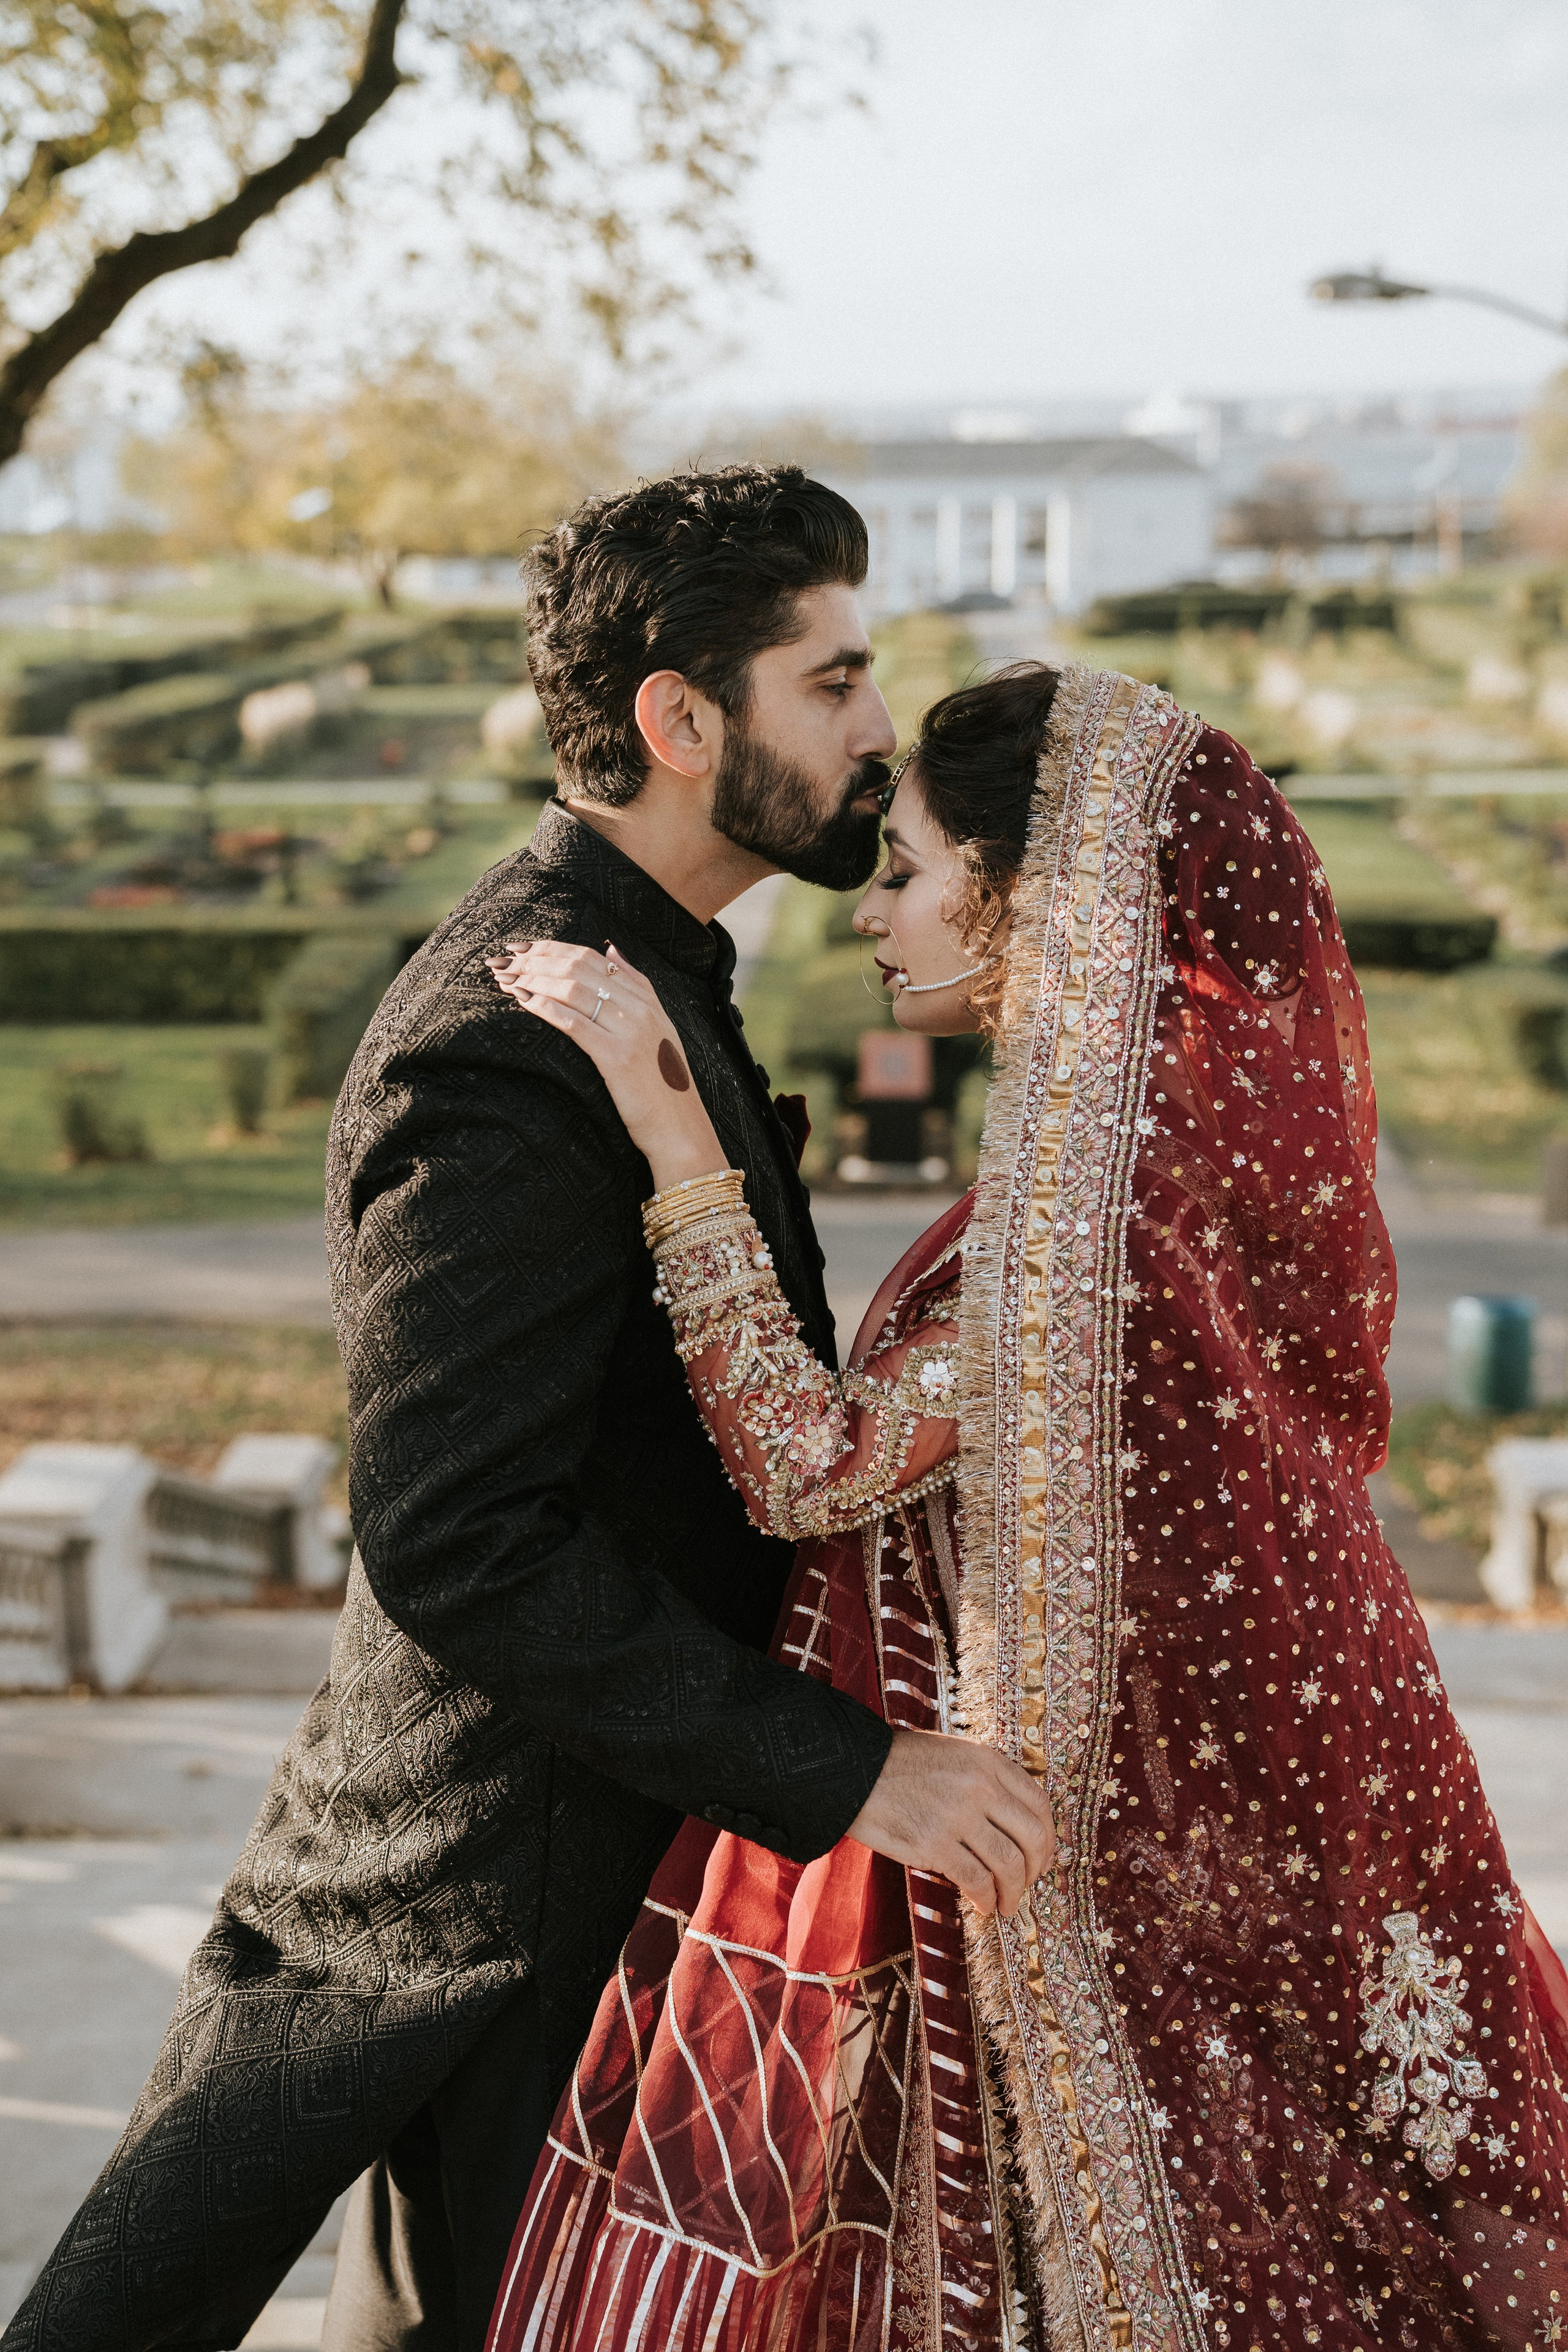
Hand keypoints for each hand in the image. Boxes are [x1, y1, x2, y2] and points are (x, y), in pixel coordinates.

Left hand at [487, 938, 726, 1189]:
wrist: (680, 1126)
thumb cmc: (663, 1082)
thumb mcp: (658, 1026)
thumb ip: (637, 986)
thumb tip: (611, 949)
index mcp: (647, 998)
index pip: (593, 957)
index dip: (553, 947)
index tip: (522, 947)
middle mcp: (640, 1008)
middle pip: (579, 968)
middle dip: (535, 960)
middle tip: (504, 961)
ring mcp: (630, 1031)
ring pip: (573, 990)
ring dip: (533, 980)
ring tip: (506, 980)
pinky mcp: (616, 1057)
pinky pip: (574, 1023)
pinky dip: (544, 1008)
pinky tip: (523, 1001)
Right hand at [845, 1726, 1056, 1918]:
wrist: (854, 1770)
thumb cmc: (900, 1764)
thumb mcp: (954, 1756)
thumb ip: (987, 1781)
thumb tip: (1014, 1825)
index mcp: (988, 1762)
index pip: (1039, 1804)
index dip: (1048, 1839)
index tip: (1042, 1858)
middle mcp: (980, 1786)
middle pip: (1032, 1837)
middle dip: (1035, 1870)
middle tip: (1026, 1885)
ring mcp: (959, 1815)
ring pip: (1009, 1864)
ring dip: (1013, 1893)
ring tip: (1006, 1905)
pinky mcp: (935, 1843)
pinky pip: (976, 1880)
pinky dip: (986, 1899)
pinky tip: (982, 1905)